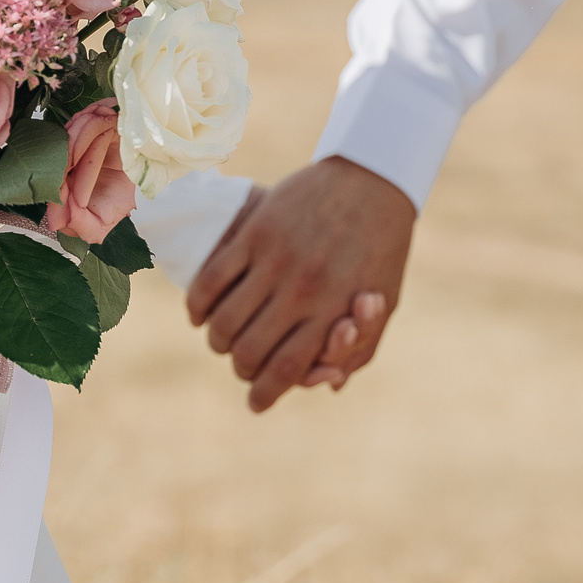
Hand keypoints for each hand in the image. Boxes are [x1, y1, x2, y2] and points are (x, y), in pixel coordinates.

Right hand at [188, 157, 415, 412]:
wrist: (373, 178)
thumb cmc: (381, 248)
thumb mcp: (384, 303)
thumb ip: (360, 348)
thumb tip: (330, 384)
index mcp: (334, 311)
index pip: (287, 369)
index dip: (265, 395)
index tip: (256, 404)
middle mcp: (302, 290)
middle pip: (250, 352)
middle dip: (241, 370)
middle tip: (243, 368)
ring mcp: (275, 260)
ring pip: (224, 322)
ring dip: (218, 342)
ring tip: (224, 342)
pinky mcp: (254, 232)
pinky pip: (211, 280)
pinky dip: (198, 306)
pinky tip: (200, 315)